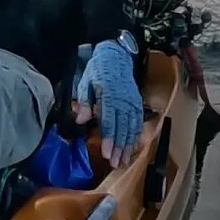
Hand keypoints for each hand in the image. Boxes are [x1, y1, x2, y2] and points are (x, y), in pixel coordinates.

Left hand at [74, 41, 141, 167]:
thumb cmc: (98, 70)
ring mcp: (132, 102)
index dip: (108, 138)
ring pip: (132, 127)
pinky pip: (138, 122)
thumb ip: (84, 101)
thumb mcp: (86, 82)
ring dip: (128, 145)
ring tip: (123, 161)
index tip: (106, 153)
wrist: (116, 56)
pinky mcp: (137, 102)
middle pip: (122, 127)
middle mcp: (124, 100)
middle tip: (115, 164)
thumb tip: (82, 119)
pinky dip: (136, 135)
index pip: (109, 120)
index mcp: (110, 95)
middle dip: (118, 147)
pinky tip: (132, 146)